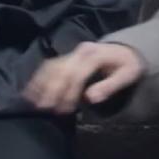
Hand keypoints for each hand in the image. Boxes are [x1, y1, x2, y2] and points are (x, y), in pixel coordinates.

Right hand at [23, 42, 143, 114]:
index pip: (77, 73)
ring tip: (33, 100)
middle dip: (51, 88)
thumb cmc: (127, 65)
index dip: (69, 91)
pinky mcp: (68, 56)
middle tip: (44, 107)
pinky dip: (40, 76)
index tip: (64, 108)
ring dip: (41, 82)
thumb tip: (90, 98)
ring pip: (53, 65)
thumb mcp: (127, 75)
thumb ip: (110, 86)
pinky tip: (32, 89)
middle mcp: (81, 51)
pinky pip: (51, 64)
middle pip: (61, 69)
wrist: (125, 49)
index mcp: (95, 54)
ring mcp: (73, 52)